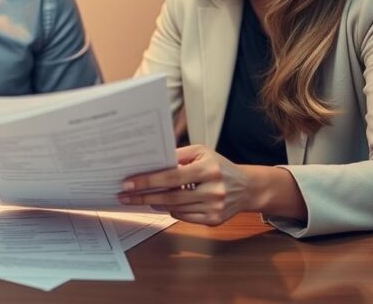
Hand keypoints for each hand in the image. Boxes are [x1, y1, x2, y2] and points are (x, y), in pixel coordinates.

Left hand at [118, 145, 252, 225]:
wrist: (247, 187)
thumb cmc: (219, 166)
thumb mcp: (201, 152)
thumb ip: (178, 155)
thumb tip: (151, 161)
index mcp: (208, 169)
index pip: (171, 177)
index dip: (147, 181)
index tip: (128, 184)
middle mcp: (213, 190)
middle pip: (170, 197)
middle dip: (143, 197)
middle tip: (124, 196)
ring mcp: (214, 208)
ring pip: (175, 209)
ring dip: (155, 203)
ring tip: (142, 197)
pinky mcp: (214, 220)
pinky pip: (184, 217)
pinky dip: (172, 210)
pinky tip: (165, 203)